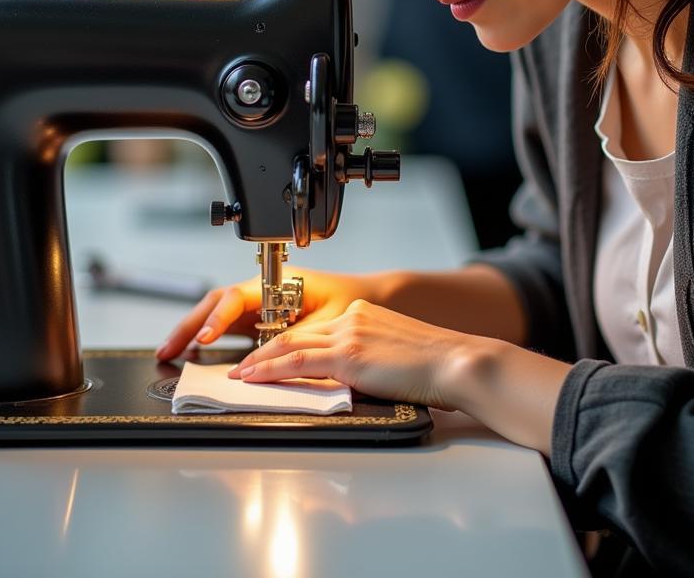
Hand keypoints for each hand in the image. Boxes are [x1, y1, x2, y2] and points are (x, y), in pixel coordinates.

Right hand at [155, 267, 384, 360]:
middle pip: (218, 302)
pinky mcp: (264, 317)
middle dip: (189, 324)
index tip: (204, 339)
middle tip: (167, 349)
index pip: (237, 296)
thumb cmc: (354, 301)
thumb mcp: (327, 322)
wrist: (374, 299)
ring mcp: (262, 303)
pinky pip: (233, 325)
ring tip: (171, 352)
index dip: (218, 318)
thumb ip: (295, 338)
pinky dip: (212, 337)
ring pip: (220, 312)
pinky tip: (196, 352)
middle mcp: (265, 289)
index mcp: (279, 282)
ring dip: (195, 330)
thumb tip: (267, 357)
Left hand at [226, 298, 481, 409]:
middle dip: (263, 351)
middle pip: (296, 334)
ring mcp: (349, 334)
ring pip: (290, 346)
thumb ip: (367, 358)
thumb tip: (350, 380)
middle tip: (241, 366)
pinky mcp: (348, 355)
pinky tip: (255, 379)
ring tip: (239, 375)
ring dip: (260, 363)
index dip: (286, 343)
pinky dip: (271, 371)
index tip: (268, 356)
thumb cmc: (435, 366)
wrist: (454, 362)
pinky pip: (298, 363)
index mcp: (364, 314)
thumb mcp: (394, 353)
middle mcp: (353, 318)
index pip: (314, 330)